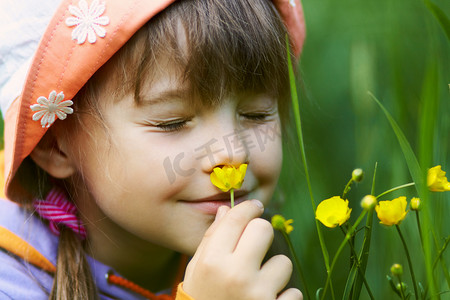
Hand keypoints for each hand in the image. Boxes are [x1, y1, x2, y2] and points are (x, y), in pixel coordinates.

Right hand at [183, 200, 301, 299]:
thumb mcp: (197, 271)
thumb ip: (211, 239)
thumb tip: (226, 210)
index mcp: (212, 262)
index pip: (237, 219)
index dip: (248, 208)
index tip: (255, 207)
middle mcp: (236, 275)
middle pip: (264, 230)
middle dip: (261, 235)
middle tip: (255, 247)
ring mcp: (259, 295)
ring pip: (283, 262)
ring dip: (273, 273)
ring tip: (257, 287)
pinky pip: (294, 292)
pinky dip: (282, 298)